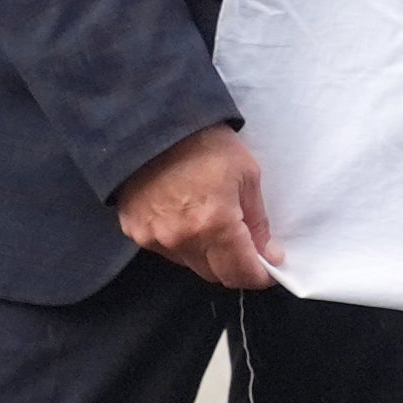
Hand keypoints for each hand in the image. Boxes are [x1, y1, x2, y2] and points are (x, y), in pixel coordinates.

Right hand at [114, 124, 282, 290]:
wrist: (152, 126)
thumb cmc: (207, 145)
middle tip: (245, 245)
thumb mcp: (247, 177)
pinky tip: (185, 216)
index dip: (259, 276)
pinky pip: (165, 250)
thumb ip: (257, 223)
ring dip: (206, 255)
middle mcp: (181, 239)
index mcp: (214, 225)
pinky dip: (180, 242)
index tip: (269, 268)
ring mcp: (153, 237)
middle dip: (234, 266)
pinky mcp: (133, 231)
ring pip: (189, 264)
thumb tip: (269, 255)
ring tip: (211, 223)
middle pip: (214, 274)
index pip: (239, 274)